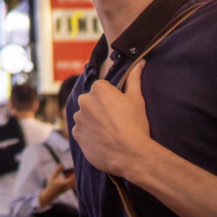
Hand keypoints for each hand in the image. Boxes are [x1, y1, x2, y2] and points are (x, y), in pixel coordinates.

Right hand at [38, 165, 76, 207]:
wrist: (51, 194)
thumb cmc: (52, 184)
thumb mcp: (54, 176)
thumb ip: (58, 170)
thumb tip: (60, 164)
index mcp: (65, 183)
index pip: (73, 178)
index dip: (75, 173)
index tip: (76, 168)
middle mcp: (68, 186)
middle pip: (75, 181)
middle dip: (76, 175)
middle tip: (75, 169)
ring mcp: (69, 188)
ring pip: (75, 182)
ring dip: (73, 177)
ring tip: (68, 172)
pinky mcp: (68, 189)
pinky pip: (73, 184)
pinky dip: (72, 180)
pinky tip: (67, 175)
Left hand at [72, 60, 153, 177]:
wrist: (131, 154)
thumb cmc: (135, 124)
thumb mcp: (137, 99)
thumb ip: (134, 78)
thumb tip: (140, 62)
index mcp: (98, 88)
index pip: (102, 90)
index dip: (113, 100)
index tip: (121, 110)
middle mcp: (84, 100)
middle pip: (92, 102)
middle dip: (101, 110)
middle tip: (116, 122)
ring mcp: (78, 118)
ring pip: (86, 117)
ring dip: (93, 123)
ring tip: (110, 134)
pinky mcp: (76, 134)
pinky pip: (81, 132)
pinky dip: (89, 136)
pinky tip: (102, 141)